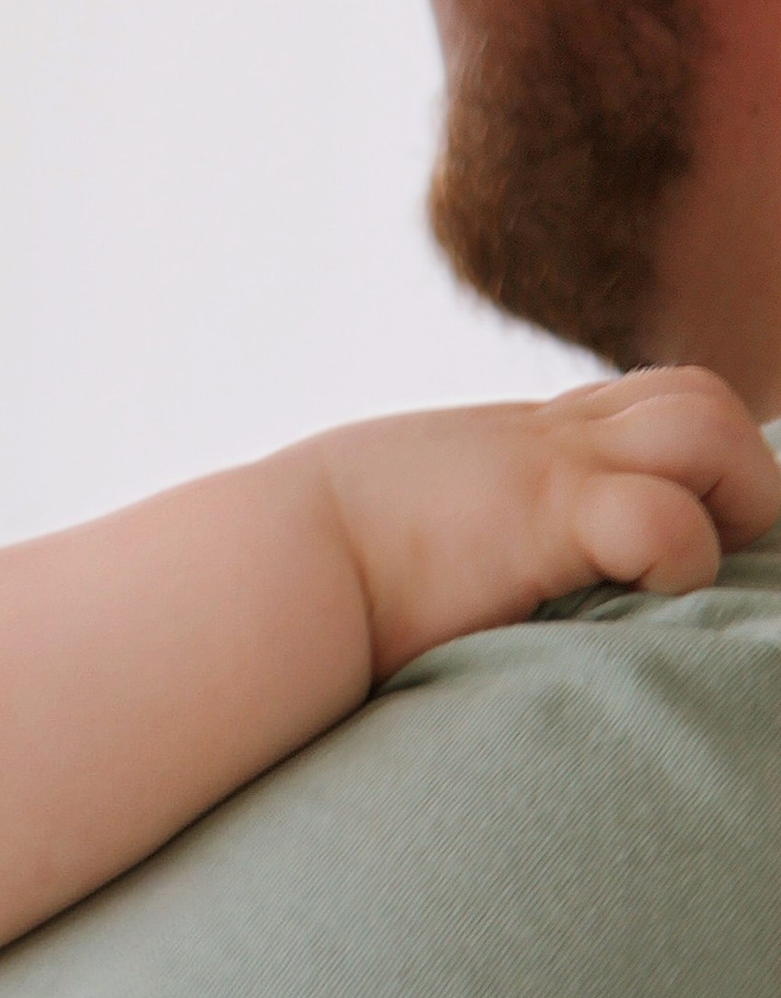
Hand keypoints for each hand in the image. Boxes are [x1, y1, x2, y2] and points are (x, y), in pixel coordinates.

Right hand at [314, 368, 778, 679]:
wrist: (263, 571)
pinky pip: (662, 518)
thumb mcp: (390, 526)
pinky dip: (680, 563)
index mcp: (515, 447)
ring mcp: (546, 469)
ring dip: (731, 500)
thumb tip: (431, 591)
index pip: (640, 405)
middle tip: (703, 557)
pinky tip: (635, 603)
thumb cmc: (306, 574)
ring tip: (685, 572)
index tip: (677, 538)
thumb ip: (439, 532)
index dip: (685, 465)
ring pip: (706, 425)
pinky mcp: (543, 517)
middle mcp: (543, 441)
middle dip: (735, 476)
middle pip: (694, 394)